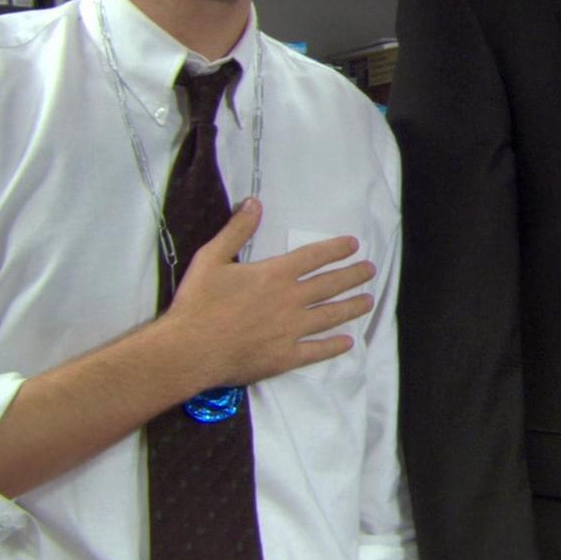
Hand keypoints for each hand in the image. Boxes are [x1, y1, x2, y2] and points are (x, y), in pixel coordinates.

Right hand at [161, 198, 375, 392]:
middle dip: (352, 276)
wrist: (189, 350)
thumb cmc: (198, 302)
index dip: (335, 249)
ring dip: (351, 307)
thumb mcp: (211, 257)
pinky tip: (348, 342)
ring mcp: (291, 330)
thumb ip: (237, 230)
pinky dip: (334, 346)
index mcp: (274, 274)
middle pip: (329, 285)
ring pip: (330, 316)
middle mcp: (290, 300)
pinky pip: (316, 351)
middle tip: (370, 270)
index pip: (313, 257)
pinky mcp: (286, 357)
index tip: (354, 245)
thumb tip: (255, 202)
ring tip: (368, 301)